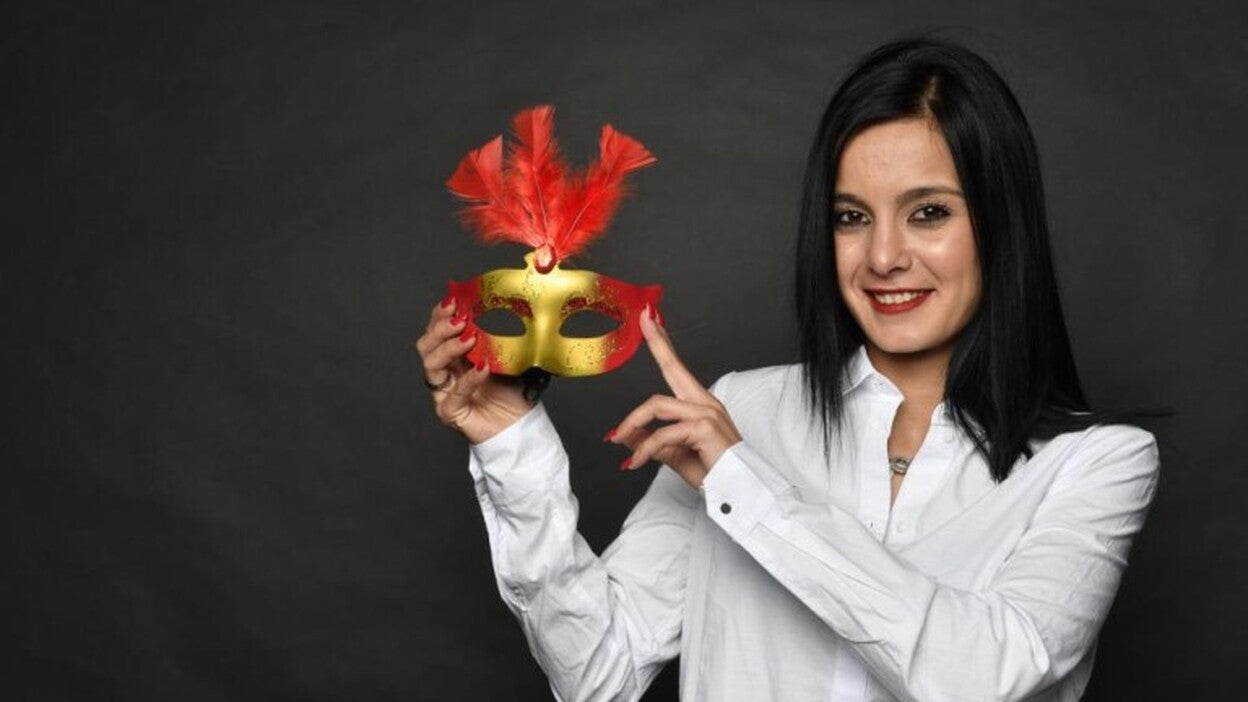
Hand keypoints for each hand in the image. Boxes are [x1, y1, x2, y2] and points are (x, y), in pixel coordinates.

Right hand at [414, 297, 530, 443]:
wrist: (519, 425)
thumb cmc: (511, 392)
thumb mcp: (509, 356)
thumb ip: (503, 336)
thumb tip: (511, 306)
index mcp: (455, 354)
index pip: (438, 329)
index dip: (440, 314)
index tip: (453, 300)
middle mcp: (445, 371)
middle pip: (426, 344)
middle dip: (440, 328)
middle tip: (460, 319)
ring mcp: (444, 391)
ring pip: (430, 365)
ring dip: (449, 348)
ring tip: (470, 338)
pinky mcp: (449, 412)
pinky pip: (454, 393)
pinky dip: (469, 379)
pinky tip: (483, 368)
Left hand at [606, 307, 742, 486]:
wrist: (738, 493)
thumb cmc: (714, 473)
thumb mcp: (674, 455)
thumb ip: (651, 442)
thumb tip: (625, 435)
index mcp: (701, 405)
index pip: (677, 370)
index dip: (663, 345)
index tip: (653, 322)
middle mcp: (705, 403)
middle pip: (673, 367)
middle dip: (657, 341)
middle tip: (644, 318)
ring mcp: (706, 412)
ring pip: (656, 406)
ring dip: (632, 424)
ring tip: (618, 440)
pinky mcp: (703, 427)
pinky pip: (661, 434)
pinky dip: (644, 450)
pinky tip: (635, 463)